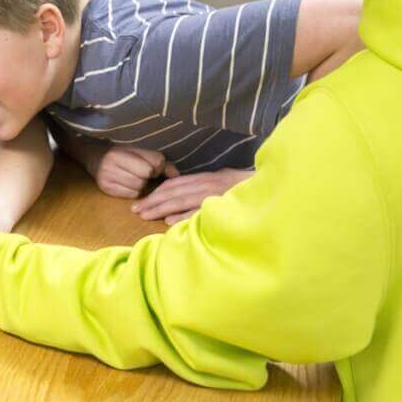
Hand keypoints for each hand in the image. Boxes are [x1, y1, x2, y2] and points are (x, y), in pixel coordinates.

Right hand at [90, 146, 177, 198]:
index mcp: (122, 151)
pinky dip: (133, 192)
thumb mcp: (139, 152)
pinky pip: (131, 195)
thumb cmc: (122, 155)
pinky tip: (128, 185)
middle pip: (145, 176)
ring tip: (134, 178)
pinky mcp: (106, 189)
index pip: (153, 163)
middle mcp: (112, 163)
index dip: (157, 167)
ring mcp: (107, 177)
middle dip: (147, 176)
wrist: (94, 157)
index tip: (151, 166)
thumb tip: (177, 175)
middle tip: (141, 173)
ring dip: (141, 185)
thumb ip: (160, 162)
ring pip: (138, 187)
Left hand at [131, 168, 252, 224]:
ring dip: (160, 208)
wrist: (267, 184)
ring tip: (145, 215)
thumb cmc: (243, 185)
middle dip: (152, 201)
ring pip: (180, 200)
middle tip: (135, 210)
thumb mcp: (219, 181)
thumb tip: (184, 201)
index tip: (141, 203)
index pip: (173, 185)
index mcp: (203, 179)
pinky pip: (197, 211)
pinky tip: (169, 223)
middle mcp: (204, 184)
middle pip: (171, 192)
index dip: (156, 194)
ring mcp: (211, 194)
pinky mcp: (220, 204)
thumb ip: (201, 188)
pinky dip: (182, 216)